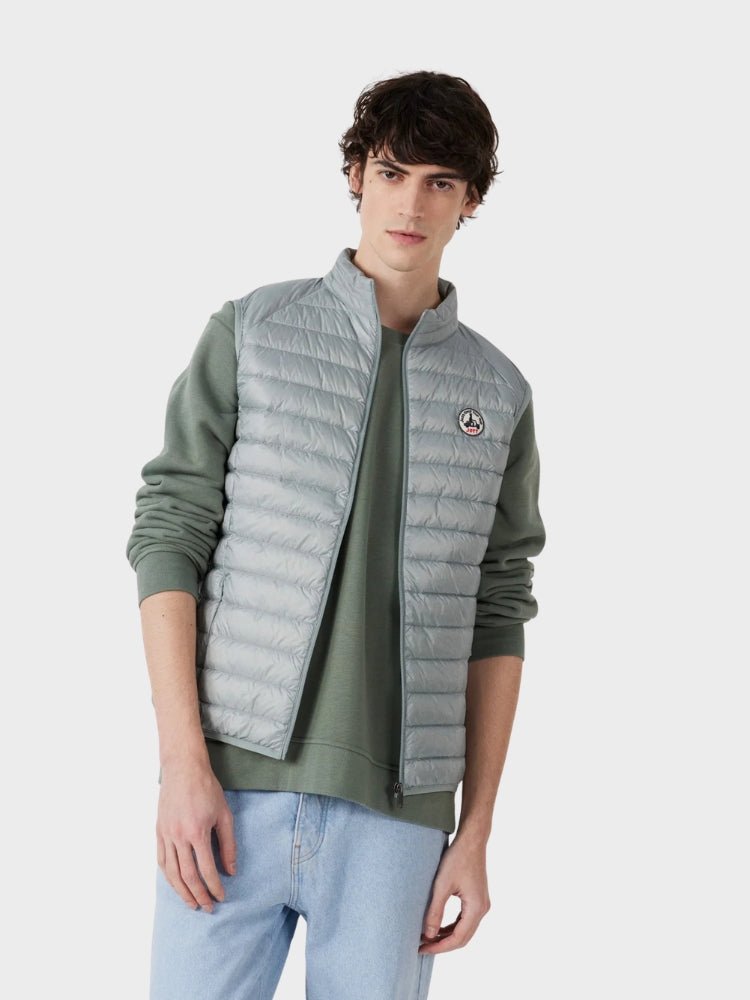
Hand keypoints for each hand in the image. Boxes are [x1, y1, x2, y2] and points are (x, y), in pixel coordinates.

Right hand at [156, 759, 235, 911]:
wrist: (183, 769)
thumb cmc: (207, 789)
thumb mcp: (224, 814)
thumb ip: (228, 844)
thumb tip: (230, 871)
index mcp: (197, 833)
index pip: (206, 870)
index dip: (214, 887)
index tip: (221, 897)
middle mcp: (179, 837)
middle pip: (187, 876)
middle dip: (198, 895)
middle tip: (208, 908)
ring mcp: (165, 835)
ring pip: (171, 873)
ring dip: (182, 892)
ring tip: (192, 903)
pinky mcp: (158, 831)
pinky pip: (161, 861)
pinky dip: (168, 877)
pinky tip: (176, 885)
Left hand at [418, 835, 490, 953]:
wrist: (472, 840)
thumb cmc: (457, 859)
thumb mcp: (442, 885)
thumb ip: (435, 911)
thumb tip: (429, 934)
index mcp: (476, 908)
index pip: (458, 938)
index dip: (439, 947)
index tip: (423, 948)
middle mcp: (482, 909)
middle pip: (463, 938)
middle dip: (443, 944)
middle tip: (423, 946)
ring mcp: (481, 904)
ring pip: (465, 930)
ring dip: (447, 936)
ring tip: (428, 938)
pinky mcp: (478, 898)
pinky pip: (465, 919)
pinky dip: (452, 926)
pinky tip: (439, 927)